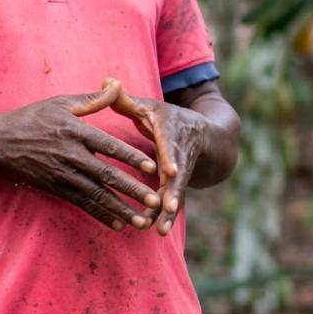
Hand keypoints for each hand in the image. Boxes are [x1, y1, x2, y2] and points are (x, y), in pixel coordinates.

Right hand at [0, 78, 161, 229]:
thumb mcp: (61, 103)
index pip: (109, 146)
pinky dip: (101, 215)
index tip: (151, 166)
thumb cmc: (33, 119)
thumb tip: (117, 84)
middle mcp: (71, 156)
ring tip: (142, 220)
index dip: (130, 157)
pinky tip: (119, 225)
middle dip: (132, 190)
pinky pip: (83, 204)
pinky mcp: (57, 188)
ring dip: (120, 209)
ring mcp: (64, 175)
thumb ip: (93, 99)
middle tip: (155, 201)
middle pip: (106, 175)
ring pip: (97, 195)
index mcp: (76, 133)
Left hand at [111, 92, 210, 234]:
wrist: (206, 133)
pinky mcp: (180, 182)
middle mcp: (179, 150)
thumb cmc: (167, 118)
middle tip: (168, 206)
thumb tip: (106, 82)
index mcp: (171, 128)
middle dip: (174, 190)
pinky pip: (174, 199)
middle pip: (178, 172)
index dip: (170, 156)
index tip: (170, 170)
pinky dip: (168, 215)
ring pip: (177, 189)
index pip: (170, 142)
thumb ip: (125, 99)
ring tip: (161, 228)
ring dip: (170, 208)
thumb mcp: (149, 105)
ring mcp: (182, 168)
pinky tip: (160, 231)